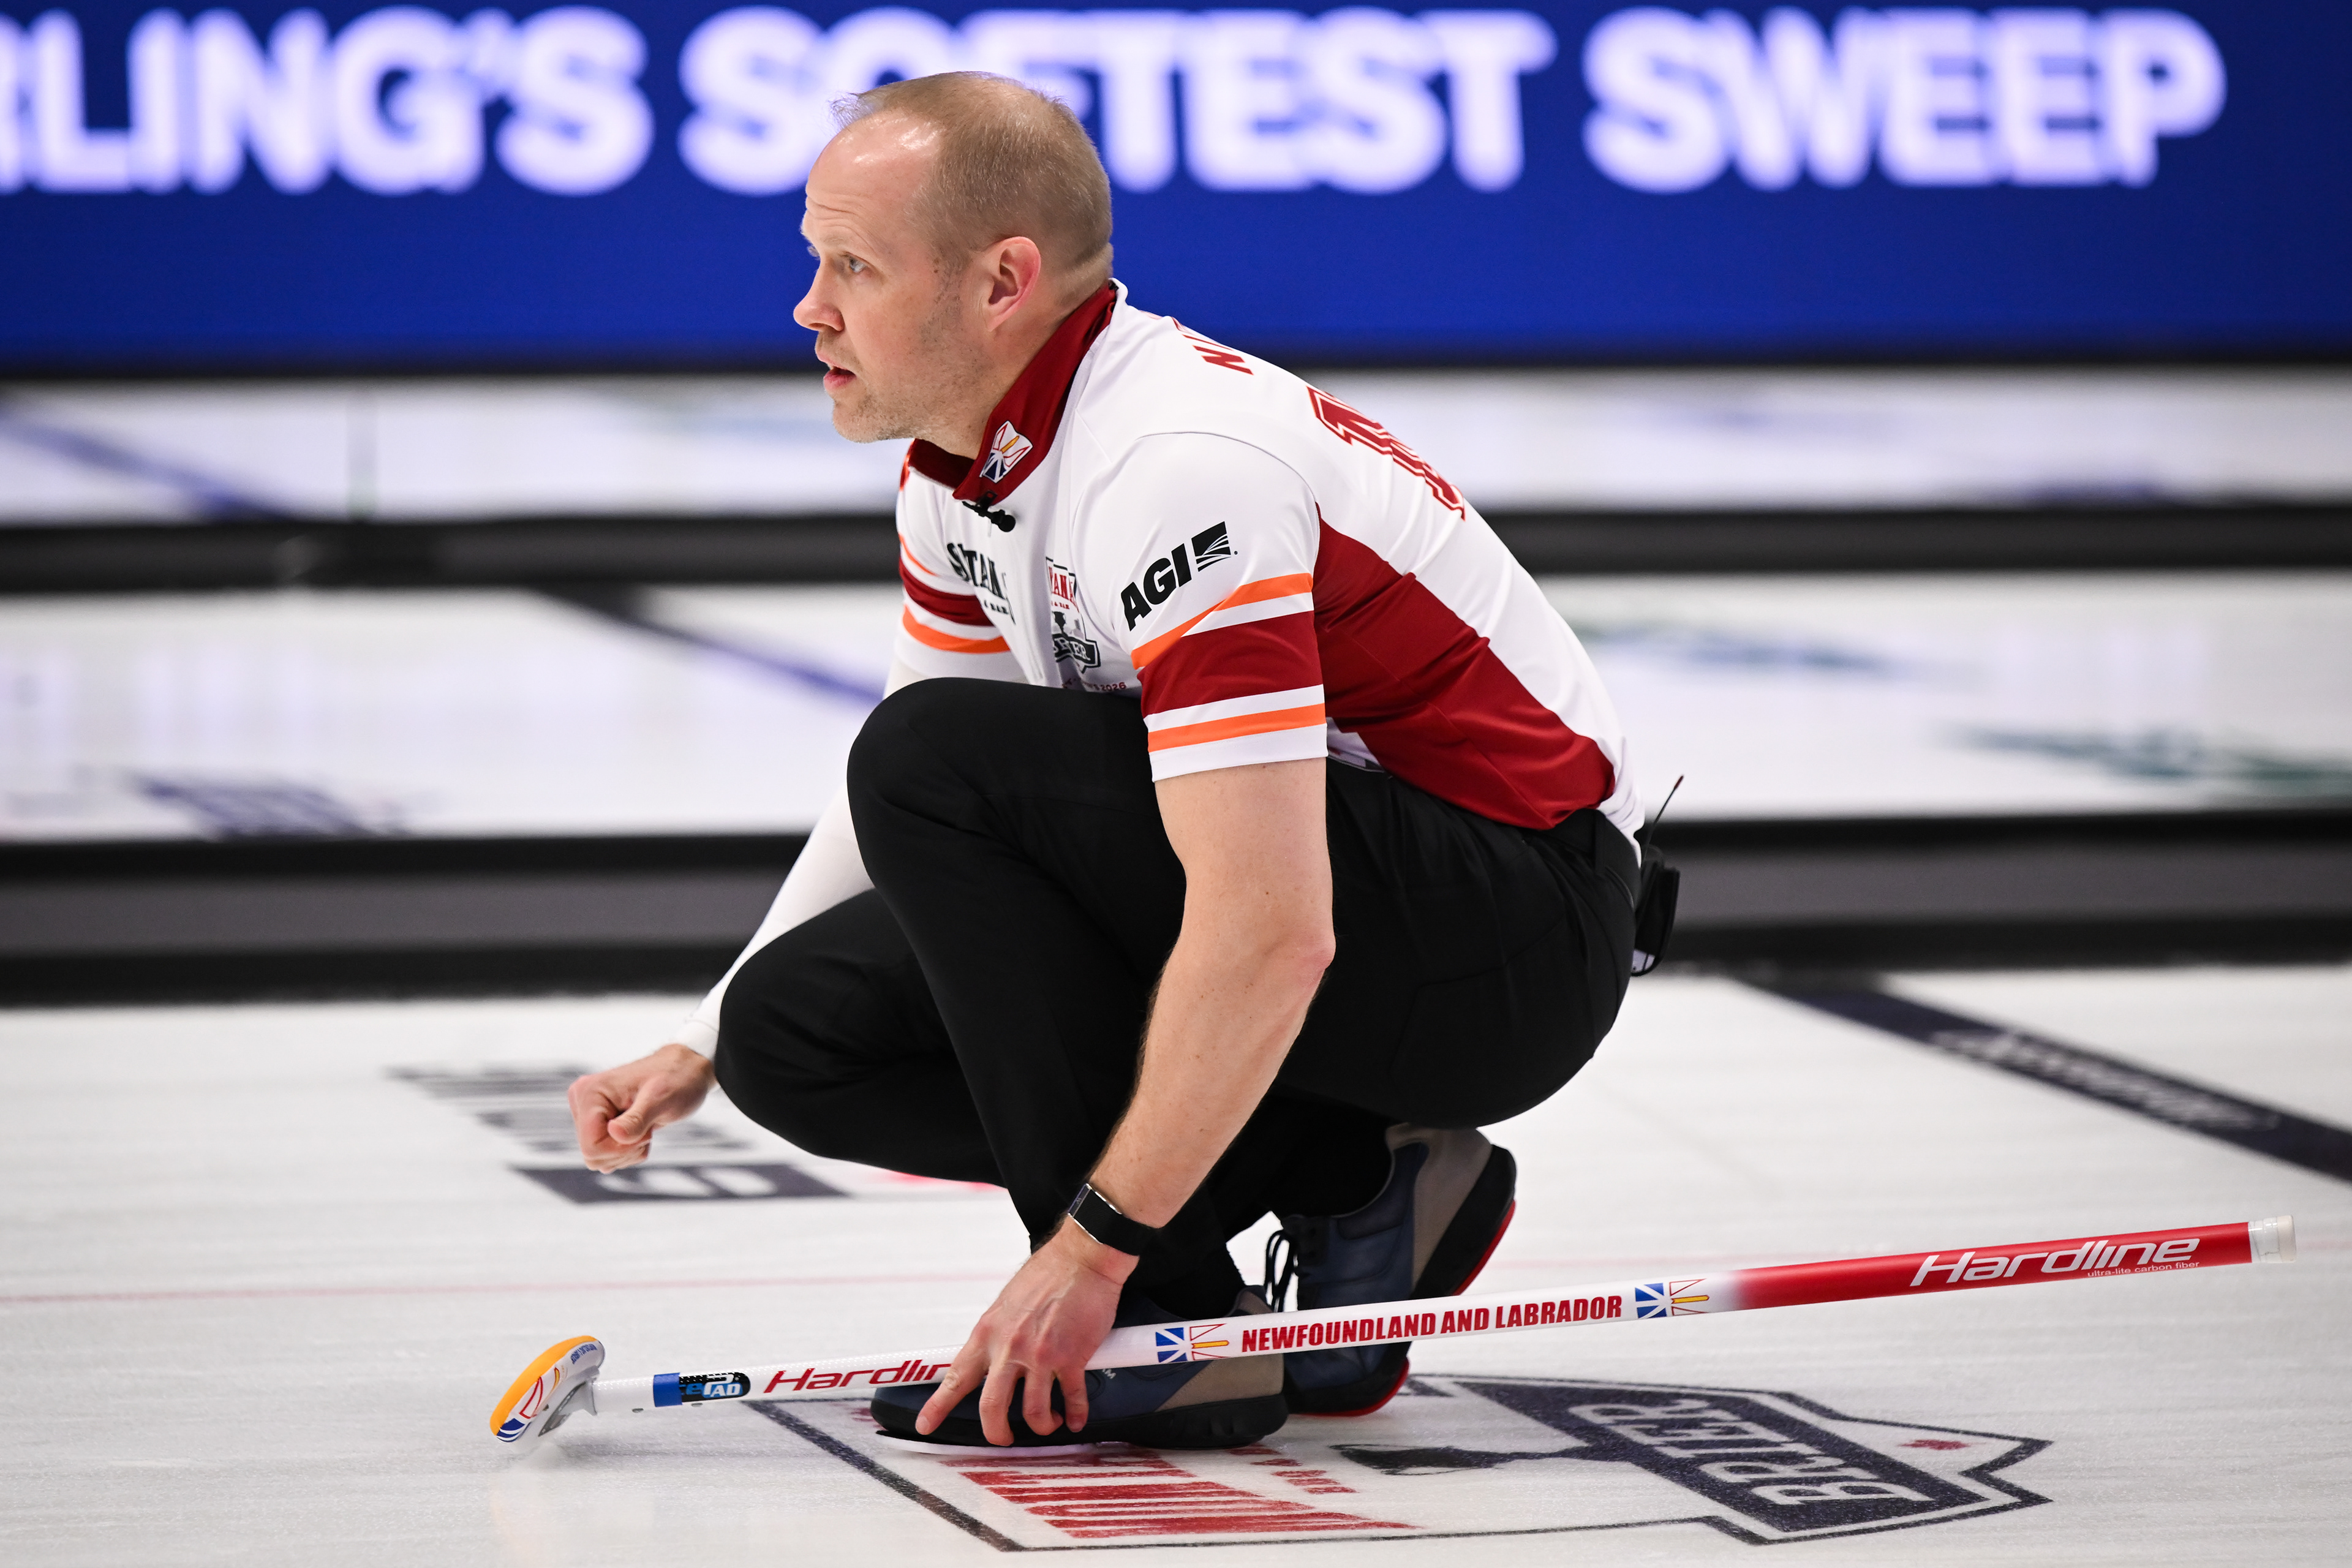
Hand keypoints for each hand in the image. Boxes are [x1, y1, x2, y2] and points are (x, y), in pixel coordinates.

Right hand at [568, 1044, 715, 1171]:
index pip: (591, 1146)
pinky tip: (642, 1131)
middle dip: (625, 1150)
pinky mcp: (600, 1125)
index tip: (646, 1130)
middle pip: (592, 1155)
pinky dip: (628, 1151)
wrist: (685, 1073)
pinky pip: (606, 1156)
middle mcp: (583, 1102)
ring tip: (646, 1127)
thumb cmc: (676, 1079)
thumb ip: (637, 1119)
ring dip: (628, 1151)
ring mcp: (590, 1115)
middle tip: (647, 1127)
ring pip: (599, 1159)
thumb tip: (615, 1133)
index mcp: (590, 1091)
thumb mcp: (660, 1099)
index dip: (620, 1148)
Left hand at [917, 1220, 1135, 1444]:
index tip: (927, 1424)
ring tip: (1048, 1422)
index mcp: (988, 1332)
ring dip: (1041, 1424)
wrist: (1082, 1258)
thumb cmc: (1048, 1274)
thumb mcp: (1006, 1303)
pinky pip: (1072, 1400)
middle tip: (1005, 1437)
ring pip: (1034, 1412)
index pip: (956, 1376)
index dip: (938, 1406)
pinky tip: (1075, 1417)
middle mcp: (1010, 1347)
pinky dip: (1074, 1414)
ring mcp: (1041, 1356)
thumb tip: (993, 1357)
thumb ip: (997, 1334)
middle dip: (998, 1433)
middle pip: (992, 1408)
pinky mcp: (1072, 1358)